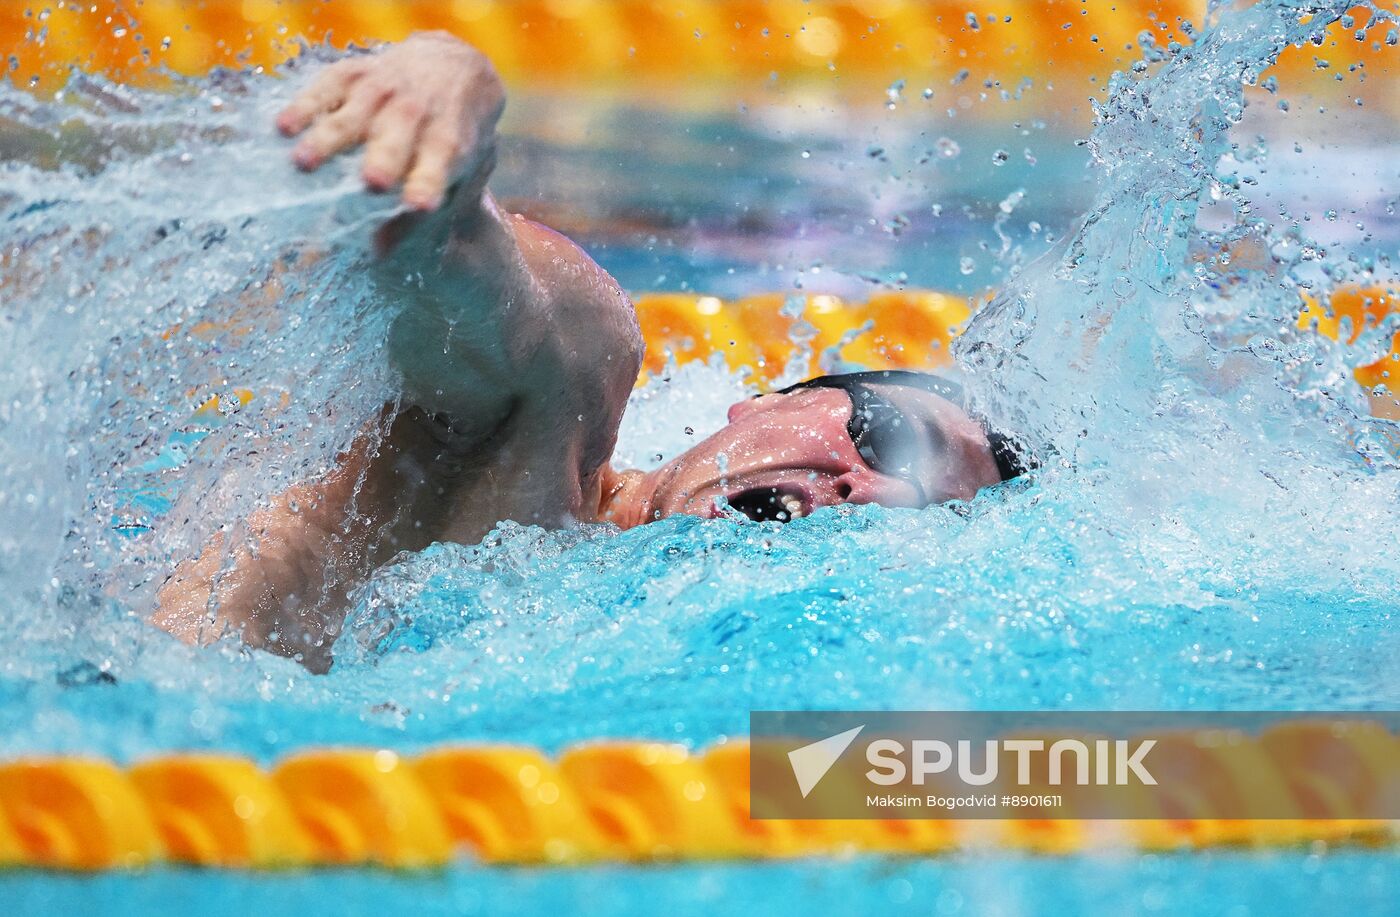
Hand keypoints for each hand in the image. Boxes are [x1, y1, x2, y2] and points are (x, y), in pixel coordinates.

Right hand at [277, 32, 504, 210]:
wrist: (452, 67)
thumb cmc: (449, 135)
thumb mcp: (454, 174)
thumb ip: (417, 214)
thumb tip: (378, 252)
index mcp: (446, 142)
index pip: (438, 166)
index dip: (428, 184)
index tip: (420, 205)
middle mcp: (415, 114)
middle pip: (396, 139)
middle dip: (383, 159)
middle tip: (371, 182)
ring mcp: (382, 90)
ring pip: (353, 116)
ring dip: (328, 139)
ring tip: (302, 163)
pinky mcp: (353, 73)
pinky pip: (325, 89)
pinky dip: (304, 108)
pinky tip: (283, 127)